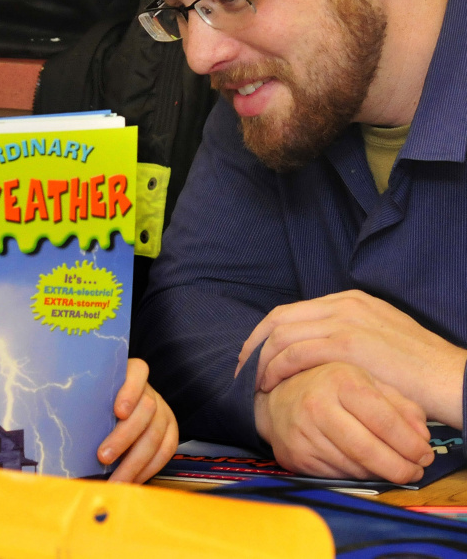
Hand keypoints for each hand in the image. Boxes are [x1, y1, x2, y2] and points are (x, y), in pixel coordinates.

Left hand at [97, 358, 177, 482]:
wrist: (122, 409)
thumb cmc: (98, 402)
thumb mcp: (92, 395)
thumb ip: (86, 400)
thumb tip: (58, 418)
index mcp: (131, 374)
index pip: (138, 372)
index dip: (130, 391)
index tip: (118, 411)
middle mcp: (150, 391)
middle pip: (146, 410)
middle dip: (124, 437)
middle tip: (103, 456)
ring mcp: (163, 411)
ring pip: (155, 435)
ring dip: (134, 461)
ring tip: (115, 479)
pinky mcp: (171, 431)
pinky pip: (166, 451)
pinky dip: (148, 468)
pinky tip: (132, 479)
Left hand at [238, 291, 466, 427]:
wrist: (454, 380)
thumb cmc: (420, 373)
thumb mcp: (381, 341)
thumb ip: (350, 337)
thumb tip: (318, 351)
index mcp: (351, 301)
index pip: (292, 311)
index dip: (266, 333)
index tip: (252, 355)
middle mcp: (345, 304)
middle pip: (279, 319)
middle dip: (254, 344)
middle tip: (241, 369)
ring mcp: (346, 322)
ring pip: (282, 335)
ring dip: (261, 360)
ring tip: (252, 382)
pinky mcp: (348, 344)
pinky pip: (295, 353)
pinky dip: (275, 368)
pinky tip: (269, 384)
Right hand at [255, 362, 433, 483]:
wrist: (277, 398)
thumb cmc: (330, 388)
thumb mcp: (366, 382)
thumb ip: (399, 404)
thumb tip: (422, 435)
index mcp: (340, 380)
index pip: (383, 420)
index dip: (410, 443)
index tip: (425, 454)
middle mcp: (317, 404)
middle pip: (368, 449)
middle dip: (399, 467)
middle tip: (415, 472)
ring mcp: (303, 431)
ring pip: (354, 466)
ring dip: (380, 473)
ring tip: (392, 468)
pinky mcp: (295, 454)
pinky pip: (337, 474)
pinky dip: (357, 475)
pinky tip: (363, 466)